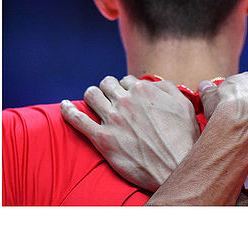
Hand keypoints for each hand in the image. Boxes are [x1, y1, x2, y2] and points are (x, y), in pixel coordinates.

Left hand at [60, 75, 199, 191]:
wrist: (175, 168)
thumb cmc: (183, 138)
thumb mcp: (184, 105)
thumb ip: (166, 88)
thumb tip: (151, 83)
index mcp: (143, 90)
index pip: (126, 79)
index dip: (128, 88)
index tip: (130, 98)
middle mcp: (125, 101)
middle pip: (106, 83)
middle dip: (109, 89)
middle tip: (112, 99)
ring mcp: (112, 119)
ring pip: (91, 95)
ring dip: (92, 96)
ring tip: (95, 102)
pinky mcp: (102, 139)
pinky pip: (77, 119)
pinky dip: (67, 110)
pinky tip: (64, 106)